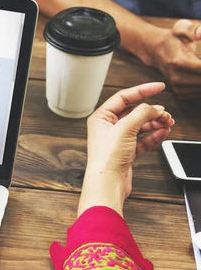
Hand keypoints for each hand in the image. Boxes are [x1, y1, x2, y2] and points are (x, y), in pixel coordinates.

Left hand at [79, 82, 174, 216]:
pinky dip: (153, 135)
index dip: (142, 90)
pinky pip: (143, 139)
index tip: (159, 86)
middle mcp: (108, 127)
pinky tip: (163, 133)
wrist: (107, 183)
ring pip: (140, 126)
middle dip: (152, 111)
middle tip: (166, 114)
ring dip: (155, 123)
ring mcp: (117, 139)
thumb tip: (154, 107)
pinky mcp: (126, 152)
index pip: (123, 97)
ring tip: (168, 123)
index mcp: (101, 117)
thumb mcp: (125, 129)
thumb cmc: (107, 157)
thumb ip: (141, 114)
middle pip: (134, 112)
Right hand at [144, 20, 200, 98]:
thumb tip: (200, 35)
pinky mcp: (181, 94)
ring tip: (199, 63)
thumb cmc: (172, 39)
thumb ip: (192, 29)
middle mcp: (177, 78)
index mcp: (178, 62)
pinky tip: (199, 73)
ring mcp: (178, 87)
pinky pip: (200, 93)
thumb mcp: (180, 28)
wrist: (155, 51)